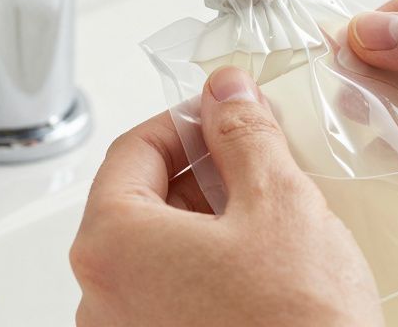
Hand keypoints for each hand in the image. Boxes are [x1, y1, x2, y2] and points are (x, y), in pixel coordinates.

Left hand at [70, 67, 381, 326]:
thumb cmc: (296, 326)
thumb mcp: (279, 203)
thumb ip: (244, 135)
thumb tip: (226, 95)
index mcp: (112, 243)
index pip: (131, 150)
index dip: (185, 121)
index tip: (223, 114)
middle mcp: (101, 297)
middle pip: (139, 202)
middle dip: (200, 173)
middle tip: (256, 161)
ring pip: (157, 253)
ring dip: (207, 223)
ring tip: (270, 218)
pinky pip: (169, 298)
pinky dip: (206, 271)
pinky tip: (262, 270)